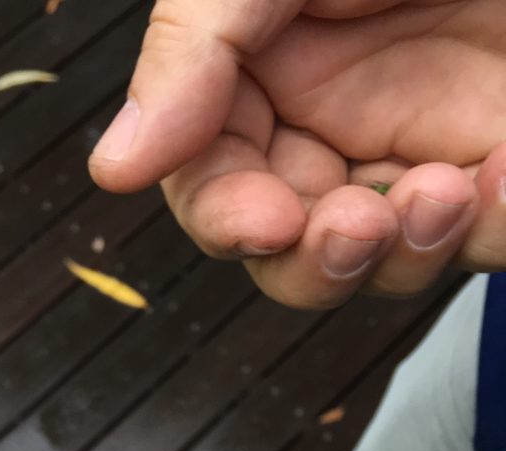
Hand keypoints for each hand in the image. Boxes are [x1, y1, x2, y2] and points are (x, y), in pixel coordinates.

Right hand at [90, 0, 505, 307]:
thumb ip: (195, 52)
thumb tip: (115, 169)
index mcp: (265, 71)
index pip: (213, 179)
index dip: (228, 217)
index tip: (264, 222)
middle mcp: (335, 121)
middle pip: (288, 252)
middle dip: (314, 264)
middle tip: (353, 230)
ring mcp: (420, 148)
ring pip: (381, 267)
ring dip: (400, 258)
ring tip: (442, 193)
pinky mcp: (501, 165)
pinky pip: (489, 238)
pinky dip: (494, 228)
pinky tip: (503, 170)